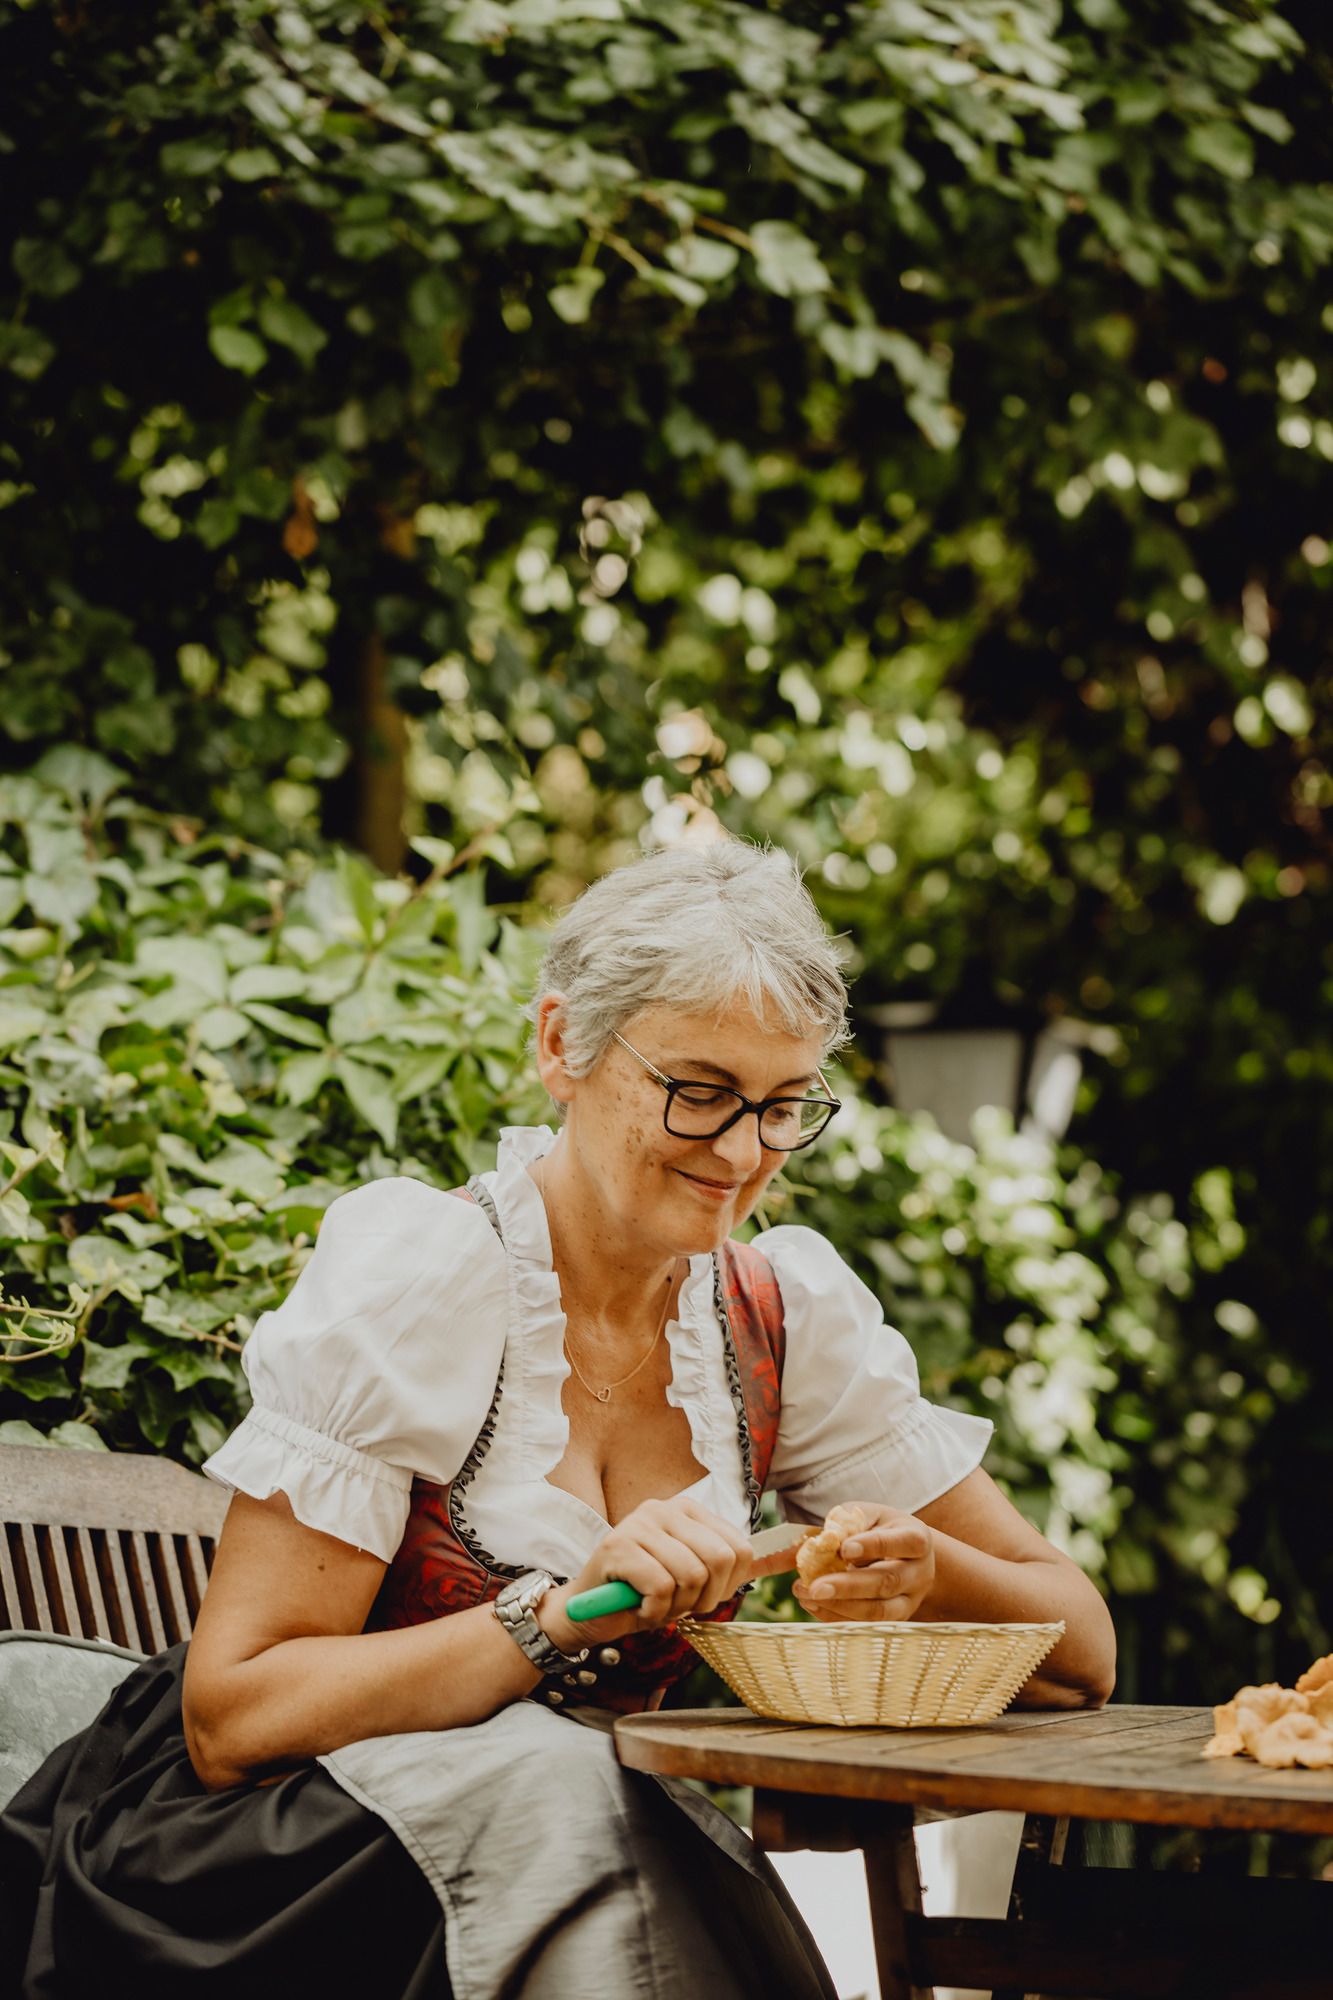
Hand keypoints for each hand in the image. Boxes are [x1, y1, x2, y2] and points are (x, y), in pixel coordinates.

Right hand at [538, 1495, 753, 1652]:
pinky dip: (655, 1610)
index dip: (726, 1586)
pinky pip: (661, 1586)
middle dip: (704, 1597)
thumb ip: (727, 1567)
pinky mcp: (618, 1545)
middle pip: (721, 1559)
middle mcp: (665, 1508)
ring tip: (653, 1603)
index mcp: (688, 1511)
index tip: (699, 1596)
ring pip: (691, 1575)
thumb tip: (787, 1556)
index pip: (740, 1548)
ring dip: (675, 1606)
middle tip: (676, 1604)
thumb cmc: (641, 1595)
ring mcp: (639, 1523)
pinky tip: (637, 1606)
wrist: (584, 1613)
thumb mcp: (692, 1579)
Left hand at [792, 1505, 934, 1623]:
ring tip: (807, 1595)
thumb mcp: (868, 1515)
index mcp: (916, 1539)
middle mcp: (918, 1573)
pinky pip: (866, 1625)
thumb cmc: (882, 1529)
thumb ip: (844, 1522)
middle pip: (888, 1582)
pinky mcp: (895, 1620)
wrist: (909, 1557)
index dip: (873, 1546)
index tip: (844, 1549)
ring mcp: (909, 1601)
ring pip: (879, 1611)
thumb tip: (814, 1543)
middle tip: (815, 1587)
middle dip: (849, 1586)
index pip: (903, 1542)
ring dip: (840, 1606)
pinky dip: (837, 1617)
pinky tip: (812, 1605)